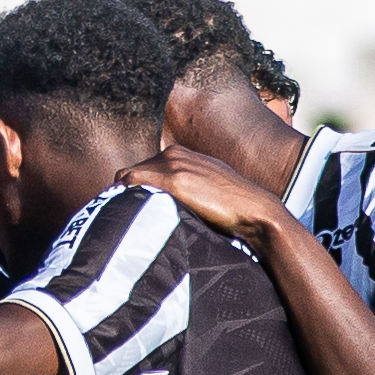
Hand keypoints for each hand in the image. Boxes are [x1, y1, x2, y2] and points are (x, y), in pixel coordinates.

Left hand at [123, 147, 293, 246]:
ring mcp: (173, 164)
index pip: (141, 169)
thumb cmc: (232, 207)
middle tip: (121, 219)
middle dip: (123, 194)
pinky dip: (125, 197)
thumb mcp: (206, 187)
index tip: (128, 210)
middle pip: (129, 173)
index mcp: (180, 154)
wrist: (253, 209)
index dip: (131, 190)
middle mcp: (173, 154)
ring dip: (122, 198)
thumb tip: (169, 205)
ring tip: (124, 220)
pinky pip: (132, 183)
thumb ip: (186, 189)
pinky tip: (128, 215)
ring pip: (126, 177)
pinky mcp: (174, 179)